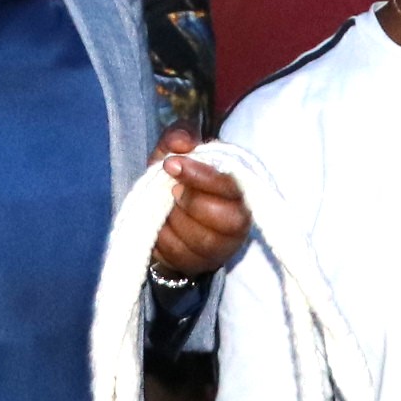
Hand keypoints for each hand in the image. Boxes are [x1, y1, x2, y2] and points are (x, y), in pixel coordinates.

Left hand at [148, 130, 250, 280]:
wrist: (166, 215)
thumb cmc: (179, 179)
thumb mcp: (176, 151)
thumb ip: (179, 136)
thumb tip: (181, 142)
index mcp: (239, 188)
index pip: (231, 185)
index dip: (202, 176)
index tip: (172, 165)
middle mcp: (238, 220)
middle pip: (220, 216)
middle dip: (189, 200)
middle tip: (171, 190)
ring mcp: (221, 247)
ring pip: (199, 238)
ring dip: (174, 219)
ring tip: (166, 206)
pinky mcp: (200, 264)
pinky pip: (179, 254)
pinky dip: (163, 237)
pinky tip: (161, 224)